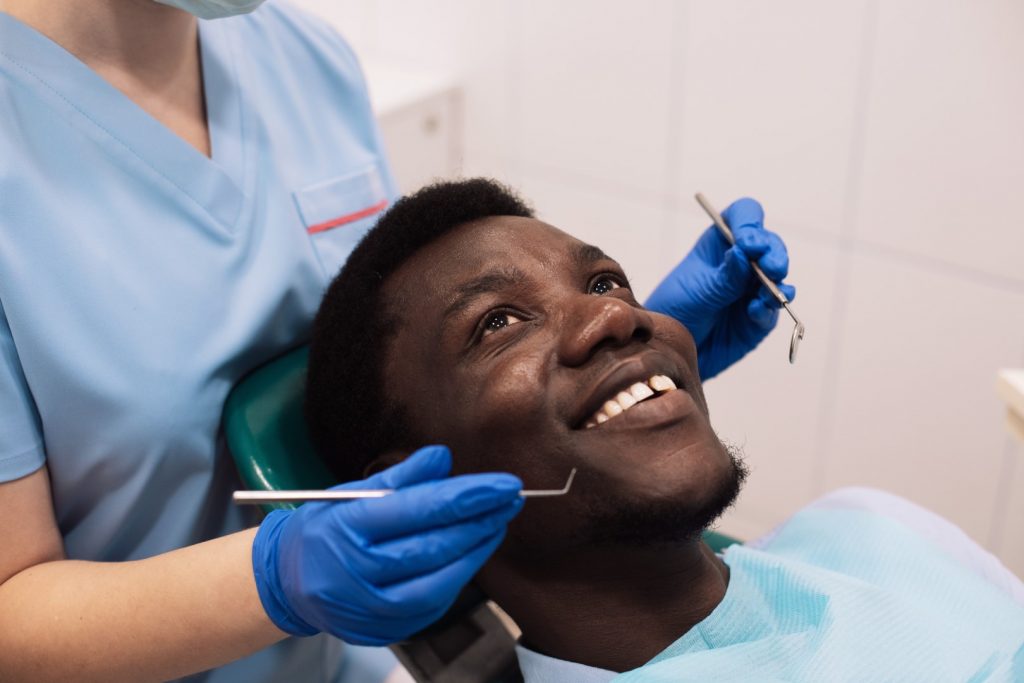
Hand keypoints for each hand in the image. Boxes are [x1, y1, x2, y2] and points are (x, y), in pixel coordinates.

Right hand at [251, 445, 522, 644]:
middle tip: (511, 498)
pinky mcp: (386, 630)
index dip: (468, 496)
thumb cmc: (324, 530)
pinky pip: (434, 603)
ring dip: (477, 549)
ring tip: (499, 522)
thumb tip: (443, 458)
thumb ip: (400, 477)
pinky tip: (474, 551)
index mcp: (347, 529)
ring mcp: (371, 608)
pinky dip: (459, 574)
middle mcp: (358, 572)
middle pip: (435, 546)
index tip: (503, 483)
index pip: (420, 509)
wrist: (288, 583)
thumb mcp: (350, 493)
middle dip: (481, 520)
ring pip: (440, 580)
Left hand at [645, 198, 795, 379]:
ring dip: (777, 282)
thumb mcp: (696, 291)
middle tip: (772, 268)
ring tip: (766, 293)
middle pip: (769, 244)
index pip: (744, 217)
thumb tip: (745, 252)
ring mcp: (753, 289)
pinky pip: (772, 309)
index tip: (749, 244)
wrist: (669, 352)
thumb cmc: (673, 312)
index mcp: (720, 243)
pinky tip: (755, 311)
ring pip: (778, 276)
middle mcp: (741, 262)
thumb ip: (724, 276)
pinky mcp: (759, 317)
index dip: (751, 224)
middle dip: (773, 254)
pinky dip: (768, 309)